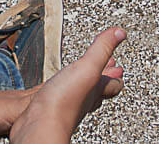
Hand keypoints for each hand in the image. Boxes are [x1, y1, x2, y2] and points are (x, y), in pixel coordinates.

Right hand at [9, 27, 126, 143]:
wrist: (39, 124)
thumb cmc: (64, 102)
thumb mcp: (88, 67)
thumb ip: (102, 49)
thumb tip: (120, 33)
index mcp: (95, 89)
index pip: (112, 84)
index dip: (116, 75)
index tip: (118, 67)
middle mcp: (82, 99)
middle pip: (97, 90)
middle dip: (102, 79)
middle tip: (106, 72)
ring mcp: (65, 104)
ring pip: (79, 94)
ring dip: (83, 85)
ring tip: (83, 78)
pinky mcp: (48, 107)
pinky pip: (58, 96)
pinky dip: (61, 90)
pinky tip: (56, 89)